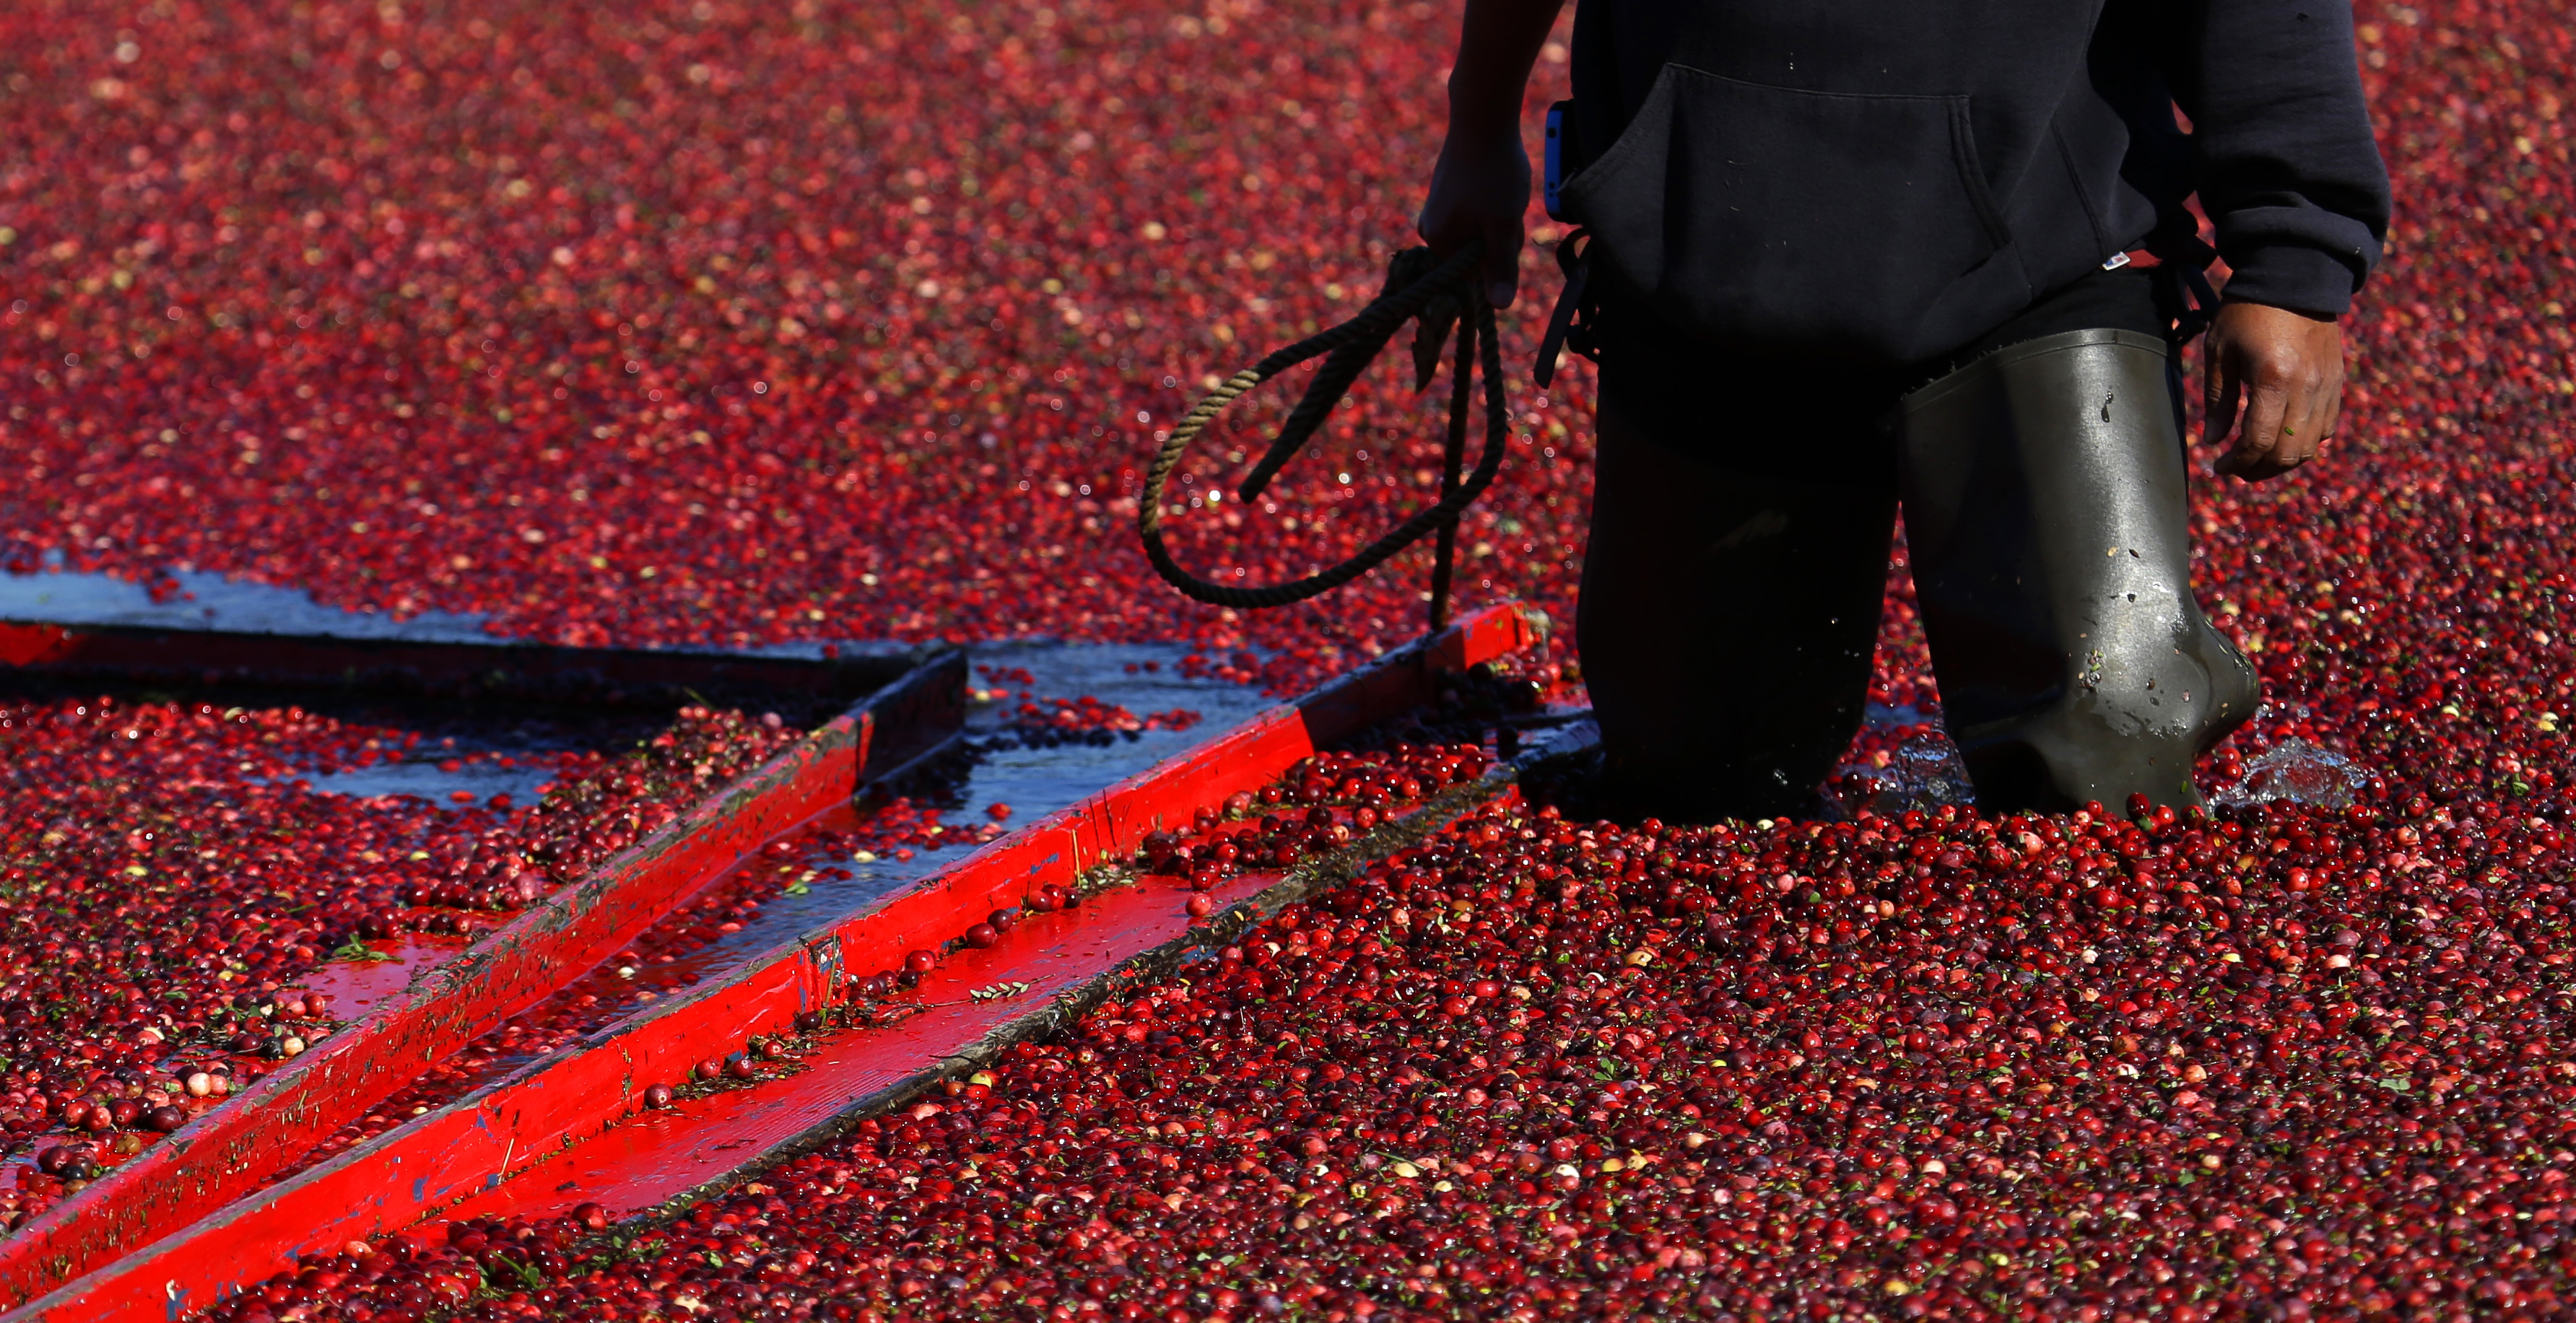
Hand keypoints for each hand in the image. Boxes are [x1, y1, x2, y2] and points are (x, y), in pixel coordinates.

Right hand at [1417, 129, 1529, 309]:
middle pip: (1476, 253)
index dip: (1498, 257)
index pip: (1476, 275)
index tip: (1505, 229)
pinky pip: (1475, 211)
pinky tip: (1496, 182)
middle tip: (1507, 208)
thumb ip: (1500, 267)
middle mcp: (1430, 229)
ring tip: (1503, 192)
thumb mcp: (1503, 225)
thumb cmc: (1493, 174)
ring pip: (1479, 231)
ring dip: (1498, 219)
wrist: (1481, 117)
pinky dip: (1491, 202)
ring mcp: (1437, 209)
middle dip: (1498, 237)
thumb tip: (1500, 307)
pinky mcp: (1447, 192)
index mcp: (1438, 242)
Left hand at [2201, 301, 2344, 480]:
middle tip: (2236, 469)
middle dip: (2258, 469)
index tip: (2219, 467)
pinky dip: (2306, 443)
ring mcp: (2327, 386)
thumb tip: (2214, 441)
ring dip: (2282, 462)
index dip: (2238, 462)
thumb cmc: (2246, 312)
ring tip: (2257, 461)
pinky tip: (2282, 441)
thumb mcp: (2220, 352)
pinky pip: (2327, 427)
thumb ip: (2218, 400)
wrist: (2292, 277)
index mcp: (2273, 379)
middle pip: (2287, 452)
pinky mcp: (2337, 381)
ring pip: (2310, 446)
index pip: (2258, 441)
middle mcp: (2306, 387)